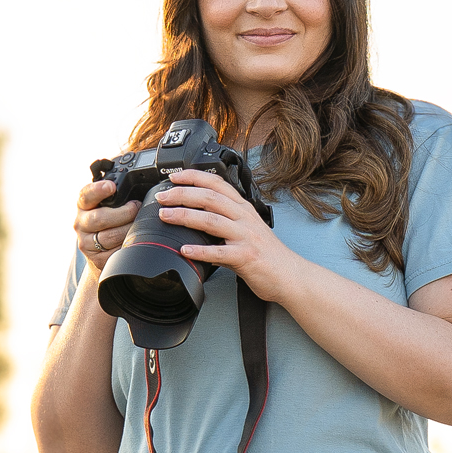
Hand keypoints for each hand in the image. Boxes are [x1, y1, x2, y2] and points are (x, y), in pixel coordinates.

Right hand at [74, 176, 138, 273]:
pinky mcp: (96, 259)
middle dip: (124, 213)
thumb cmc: (108, 222)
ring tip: (139, 224)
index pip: (86, 195)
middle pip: (100, 218)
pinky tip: (133, 240)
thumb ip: (114, 195)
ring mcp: (86, 243)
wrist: (99, 253)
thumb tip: (138, 183)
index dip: (98, 190)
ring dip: (128, 229)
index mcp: (83, 206)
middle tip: (136, 207)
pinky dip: (127, 245)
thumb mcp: (106, 205)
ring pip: (110, 237)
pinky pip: (115, 252)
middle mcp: (81, 223)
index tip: (112, 186)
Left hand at [155, 169, 293, 300]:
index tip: (174, 177)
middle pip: (209, 198)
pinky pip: (219, 252)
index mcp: (243, 208)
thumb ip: (224, 222)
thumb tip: (197, 221)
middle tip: (162, 198)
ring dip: (185, 216)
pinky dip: (200, 250)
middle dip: (182, 195)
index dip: (194, 177)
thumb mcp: (246, 230)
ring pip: (211, 220)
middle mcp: (244, 217)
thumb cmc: (266, 255)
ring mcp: (245, 236)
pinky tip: (185, 250)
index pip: (217, 183)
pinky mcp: (246, 257)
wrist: (289, 275)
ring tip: (166, 217)